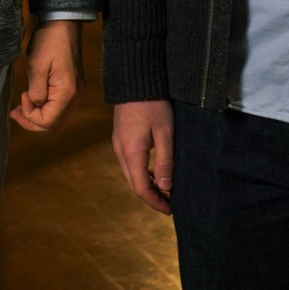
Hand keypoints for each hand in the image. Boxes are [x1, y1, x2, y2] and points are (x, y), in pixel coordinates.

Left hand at [11, 20, 82, 131]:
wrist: (63, 22)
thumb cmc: (49, 41)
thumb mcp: (36, 66)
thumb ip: (36, 92)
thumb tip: (35, 105)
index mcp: (67, 92)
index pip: (49, 121)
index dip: (31, 117)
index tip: (21, 98)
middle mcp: (76, 96)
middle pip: (55, 124)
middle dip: (33, 122)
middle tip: (15, 113)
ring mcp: (76, 91)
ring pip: (58, 117)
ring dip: (39, 116)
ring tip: (21, 107)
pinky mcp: (73, 85)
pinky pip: (60, 106)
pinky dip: (46, 108)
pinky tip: (33, 99)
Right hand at [111, 99, 175, 214]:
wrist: (135, 80)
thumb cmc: (154, 105)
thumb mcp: (165, 133)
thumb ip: (165, 161)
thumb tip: (166, 188)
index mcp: (132, 153)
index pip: (141, 188)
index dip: (155, 202)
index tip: (170, 209)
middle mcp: (120, 151)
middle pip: (134, 184)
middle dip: (151, 196)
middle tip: (170, 203)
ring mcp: (118, 144)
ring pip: (131, 174)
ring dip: (146, 185)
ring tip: (165, 189)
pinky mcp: (120, 137)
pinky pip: (129, 162)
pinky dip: (142, 172)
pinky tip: (155, 171)